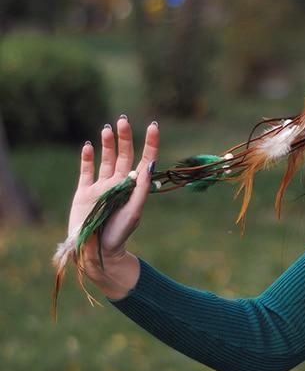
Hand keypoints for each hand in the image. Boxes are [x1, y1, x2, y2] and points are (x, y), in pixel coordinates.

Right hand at [69, 116, 159, 269]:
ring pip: (106, 159)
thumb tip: (150, 165)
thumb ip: (140, 189)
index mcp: (134, 187)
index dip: (150, 144)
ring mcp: (101, 187)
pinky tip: (88, 145)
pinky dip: (87, 158)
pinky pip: (86, 171)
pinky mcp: (84, 192)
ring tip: (107, 128)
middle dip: (124, 138)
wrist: (96, 250)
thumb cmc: (119, 233)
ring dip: (107, 144)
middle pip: (124, 155)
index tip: (153, 126)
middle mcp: (119, 184)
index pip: (145, 161)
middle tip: (122, 120)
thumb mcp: (133, 211)